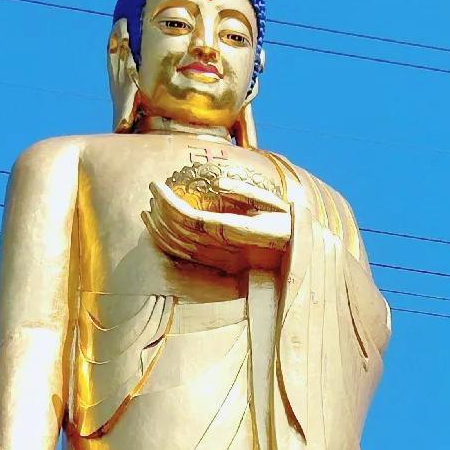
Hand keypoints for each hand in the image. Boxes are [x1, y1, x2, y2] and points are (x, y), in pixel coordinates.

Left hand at [143, 174, 289, 275]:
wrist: (300, 256)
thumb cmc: (287, 224)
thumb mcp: (271, 203)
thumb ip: (243, 193)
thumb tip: (218, 183)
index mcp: (233, 232)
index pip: (190, 218)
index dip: (168, 203)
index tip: (155, 185)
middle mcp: (223, 250)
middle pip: (180, 233)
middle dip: (160, 212)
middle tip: (151, 191)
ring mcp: (220, 260)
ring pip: (180, 247)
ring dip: (160, 228)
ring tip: (148, 208)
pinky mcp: (219, 265)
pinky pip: (187, 256)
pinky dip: (168, 243)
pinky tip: (159, 229)